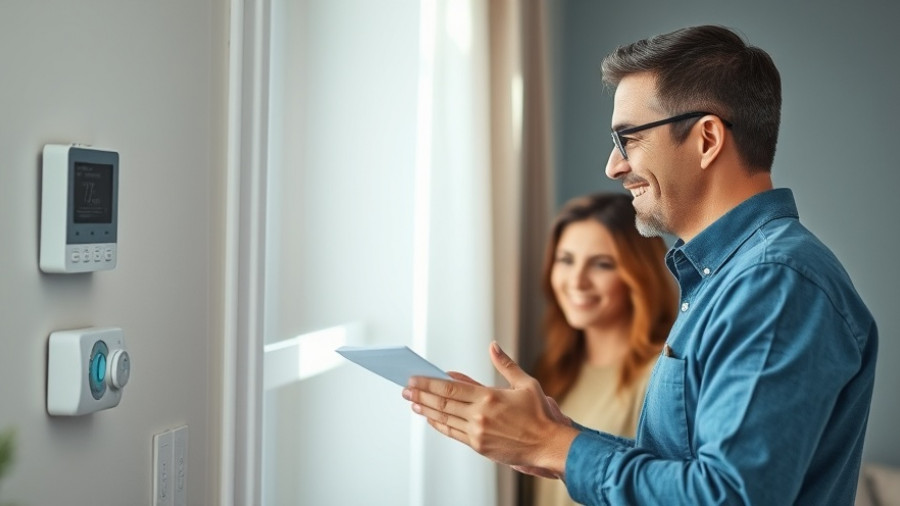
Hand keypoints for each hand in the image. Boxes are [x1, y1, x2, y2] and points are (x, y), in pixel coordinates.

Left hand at [402, 341, 578, 477]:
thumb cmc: (539, 414)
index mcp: (489, 397)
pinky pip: (452, 433)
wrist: (547, 445)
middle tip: (406, 389)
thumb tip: (493, 346)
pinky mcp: (478, 446)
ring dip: (426, 410)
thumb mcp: (525, 383)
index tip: (414, 378)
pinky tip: (430, 418)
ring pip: (444, 419)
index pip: (450, 388)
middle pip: (442, 403)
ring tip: (412, 403)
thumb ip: (505, 364)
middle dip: (421, 395)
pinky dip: (438, 425)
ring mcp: (477, 432)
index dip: (428, 384)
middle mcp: (479, 415)